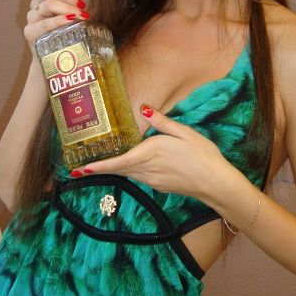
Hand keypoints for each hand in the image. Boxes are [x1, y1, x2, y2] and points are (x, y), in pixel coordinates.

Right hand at [24, 0, 88, 56]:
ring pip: (48, 4)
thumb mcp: (70, 10)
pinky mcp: (30, 32)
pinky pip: (45, 23)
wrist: (56, 61)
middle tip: (81, 4)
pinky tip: (70, 20)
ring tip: (82, 16)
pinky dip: (59, 20)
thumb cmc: (64, 33)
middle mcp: (36, 3)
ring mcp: (32, 18)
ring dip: (67, 8)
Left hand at [75, 105, 230, 203]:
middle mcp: (148, 169)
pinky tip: (132, 165)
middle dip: (100, 169)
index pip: (119, 162)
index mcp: (151, 153)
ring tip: (99, 165)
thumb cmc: (202, 154)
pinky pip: (140, 177)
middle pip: (119, 170)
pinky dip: (130, 171)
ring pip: (128, 174)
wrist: (216, 183)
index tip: (81, 170)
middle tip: (79, 170)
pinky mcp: (159, 187)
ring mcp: (153, 181)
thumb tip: (142, 108)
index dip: (99, 166)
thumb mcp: (184, 132)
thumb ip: (161, 122)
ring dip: (115, 170)